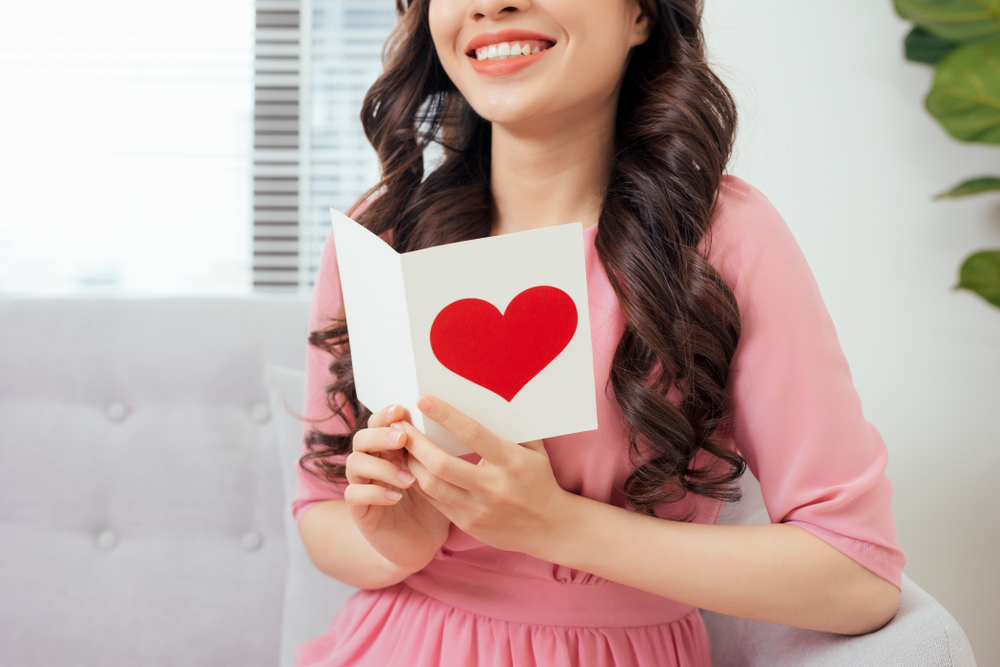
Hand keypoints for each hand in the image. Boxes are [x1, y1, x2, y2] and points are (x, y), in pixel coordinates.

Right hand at [345, 404, 450, 573]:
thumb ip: (443, 450)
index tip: (403, 409)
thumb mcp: (444, 474)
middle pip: (361, 438)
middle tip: (402, 439)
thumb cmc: (437, 503)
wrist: (423, 542)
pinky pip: (354, 494)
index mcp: (390, 449)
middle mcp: (372, 463)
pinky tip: (396, 496)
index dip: (386, 414)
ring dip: (381, 466)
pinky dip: (375, 493)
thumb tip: (463, 420)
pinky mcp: (360, 510)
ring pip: (355, 463)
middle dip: (380, 435)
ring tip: (409, 477)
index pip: (379, 422)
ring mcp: (362, 485)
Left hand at [399, 395, 571, 557]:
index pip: (473, 434)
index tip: (424, 400)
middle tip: (398, 425)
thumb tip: (491, 396)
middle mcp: (493, 487)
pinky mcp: (468, 524)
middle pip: (441, 463)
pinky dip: (419, 483)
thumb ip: (511, 427)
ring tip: (399, 446)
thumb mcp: (534, 450)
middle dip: (414, 442)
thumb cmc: (540, 480)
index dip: (446, 416)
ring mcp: (478, 509)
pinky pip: (434, 502)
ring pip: (431, 485)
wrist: (551, 528)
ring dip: (410, 463)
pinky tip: (409, 468)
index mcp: (511, 462)